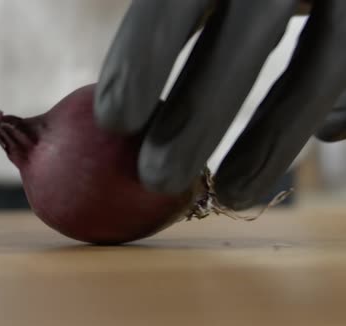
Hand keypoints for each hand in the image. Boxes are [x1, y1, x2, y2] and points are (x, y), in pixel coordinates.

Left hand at [94, 0, 345, 209]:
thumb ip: (158, 25)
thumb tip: (113, 117)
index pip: (170, 3)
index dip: (141, 58)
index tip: (113, 122)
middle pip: (242, 41)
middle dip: (197, 115)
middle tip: (157, 178)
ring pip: (315, 68)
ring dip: (271, 140)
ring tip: (232, 195)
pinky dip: (334, 112)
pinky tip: (319, 139)